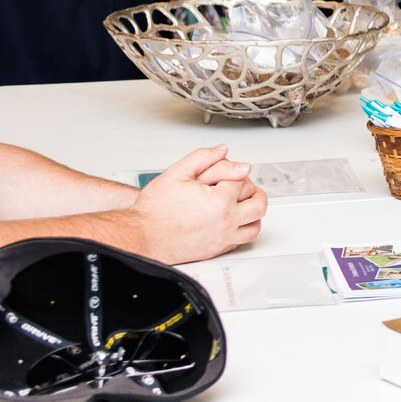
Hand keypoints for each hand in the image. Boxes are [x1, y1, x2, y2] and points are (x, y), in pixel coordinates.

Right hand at [130, 146, 267, 261]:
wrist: (142, 235)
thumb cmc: (155, 209)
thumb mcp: (177, 173)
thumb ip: (203, 158)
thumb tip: (224, 151)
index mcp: (220, 201)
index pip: (243, 180)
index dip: (234, 172)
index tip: (225, 173)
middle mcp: (226, 221)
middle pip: (258, 204)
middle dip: (253, 191)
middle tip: (243, 186)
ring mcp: (223, 238)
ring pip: (255, 226)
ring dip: (254, 213)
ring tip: (245, 204)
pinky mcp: (216, 250)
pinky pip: (241, 241)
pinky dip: (242, 229)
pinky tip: (233, 221)